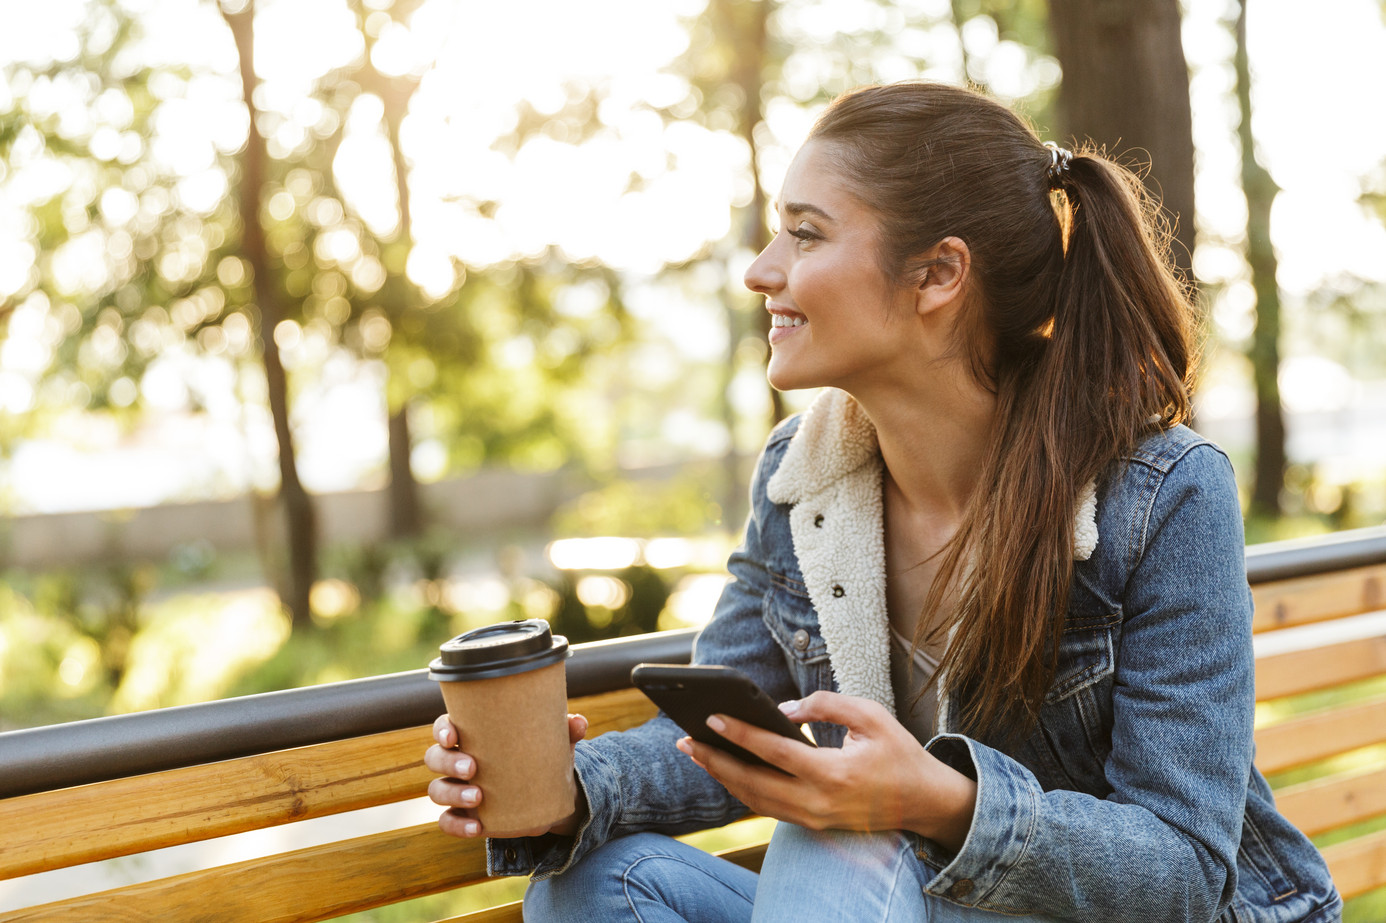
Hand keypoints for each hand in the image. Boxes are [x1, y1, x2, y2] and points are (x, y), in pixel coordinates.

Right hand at [425, 712, 589, 838]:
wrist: (550, 796)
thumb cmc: (542, 756)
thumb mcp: (555, 743)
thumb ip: (566, 731)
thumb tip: (579, 723)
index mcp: (472, 735)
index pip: (444, 726)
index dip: (442, 729)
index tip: (454, 735)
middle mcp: (457, 760)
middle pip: (435, 757)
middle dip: (448, 762)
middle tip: (473, 768)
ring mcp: (457, 790)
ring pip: (436, 790)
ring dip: (452, 794)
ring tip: (478, 797)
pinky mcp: (463, 816)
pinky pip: (447, 822)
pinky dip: (458, 825)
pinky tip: (477, 827)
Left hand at [675, 691, 976, 850]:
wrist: (925, 802)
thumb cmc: (899, 753)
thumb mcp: (871, 715)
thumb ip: (825, 705)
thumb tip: (782, 710)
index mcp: (834, 773)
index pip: (774, 752)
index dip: (740, 733)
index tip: (712, 717)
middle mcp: (819, 802)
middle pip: (752, 783)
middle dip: (715, 761)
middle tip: (685, 739)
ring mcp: (814, 818)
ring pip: (755, 800)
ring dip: (723, 777)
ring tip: (696, 752)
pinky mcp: (813, 825)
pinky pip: (768, 808)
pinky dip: (743, 789)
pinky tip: (726, 769)